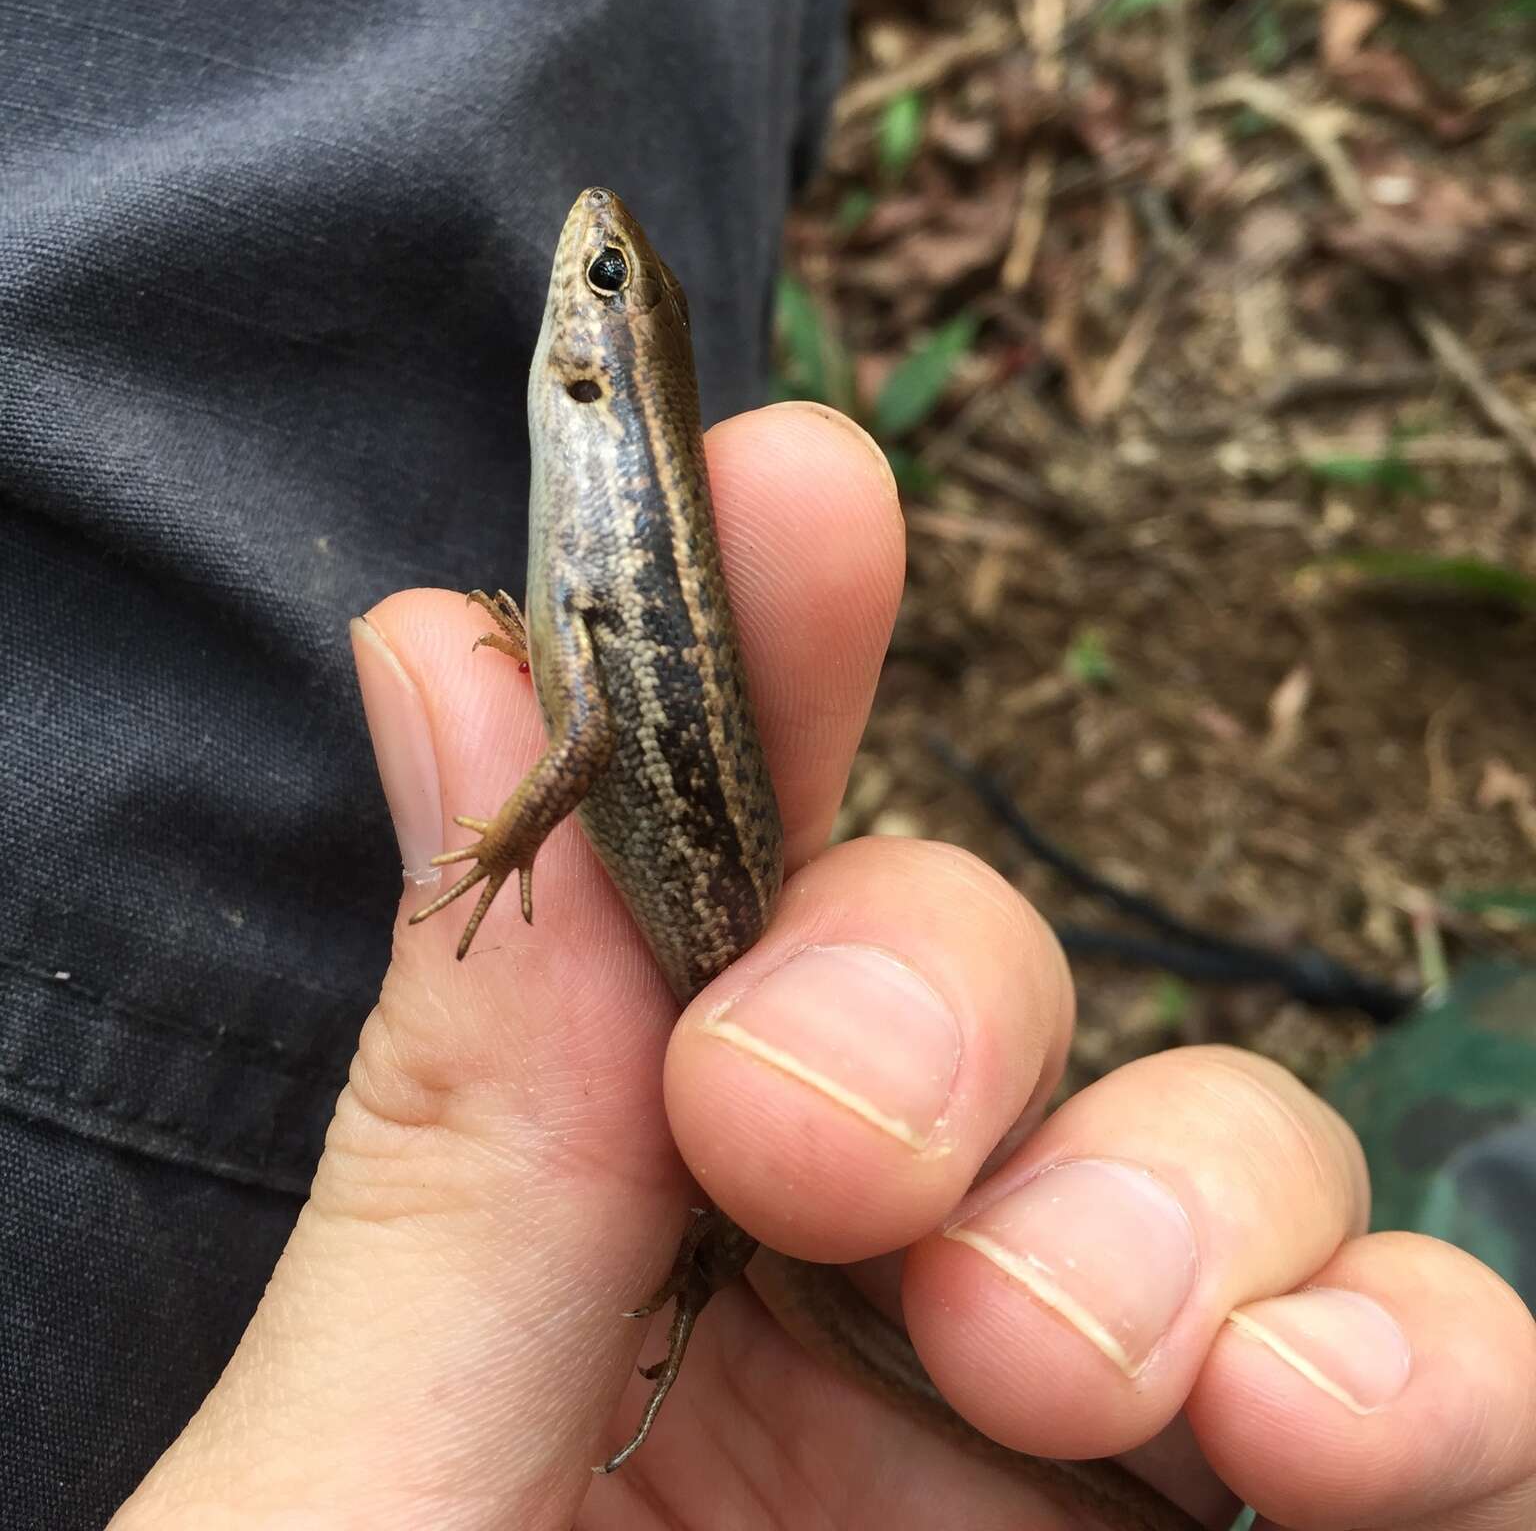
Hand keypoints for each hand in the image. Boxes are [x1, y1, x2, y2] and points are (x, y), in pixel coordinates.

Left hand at [114, 404, 1535, 1530]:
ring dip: (1210, 1198)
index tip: (776, 476)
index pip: (693, 881)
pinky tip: (1333, 1435)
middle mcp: (844, 1320)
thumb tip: (454, 648)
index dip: (750, 658)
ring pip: (1240, 1180)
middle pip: (982, 997)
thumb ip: (449, 1141)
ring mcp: (1074, 1463)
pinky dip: (1433, 1378)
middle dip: (942, 1000)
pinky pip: (1429, 1421)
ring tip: (1103, 1362)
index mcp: (596, 1260)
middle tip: (817, 1150)